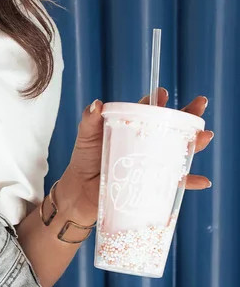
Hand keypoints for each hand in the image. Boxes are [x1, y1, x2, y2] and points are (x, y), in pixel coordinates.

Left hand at [61, 87, 214, 219]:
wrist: (81, 191)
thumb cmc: (85, 160)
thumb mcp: (87, 136)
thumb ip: (90, 120)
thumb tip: (96, 104)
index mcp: (134, 128)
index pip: (149, 111)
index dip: (158, 101)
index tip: (162, 94)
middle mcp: (148, 144)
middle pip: (173, 127)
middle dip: (189, 115)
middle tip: (200, 103)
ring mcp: (153, 164)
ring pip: (180, 151)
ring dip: (196, 144)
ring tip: (205, 135)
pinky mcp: (154, 184)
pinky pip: (176, 183)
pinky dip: (190, 182)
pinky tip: (202, 180)